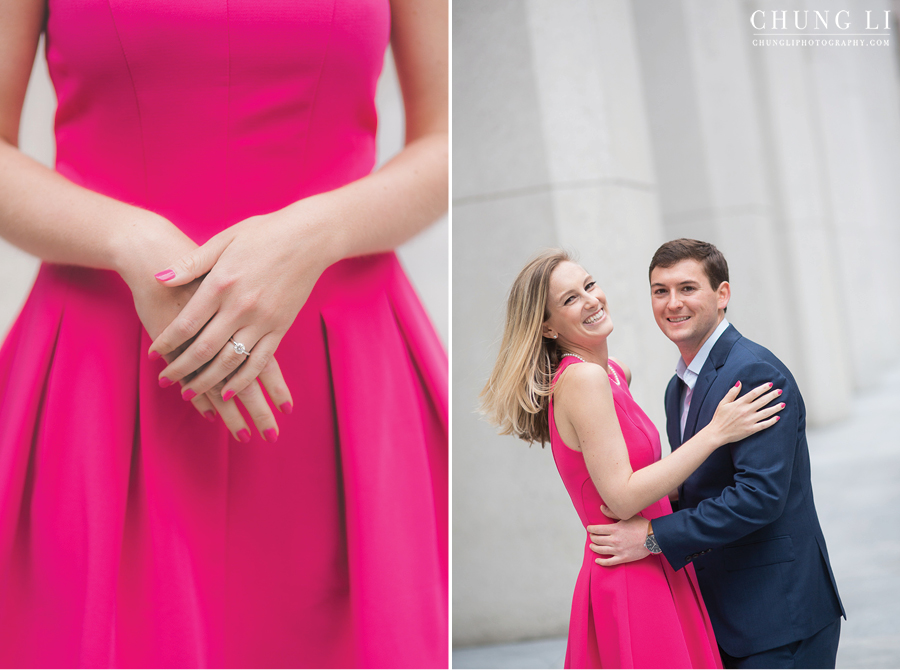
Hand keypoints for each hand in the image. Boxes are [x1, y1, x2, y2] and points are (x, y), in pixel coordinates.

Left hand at [147, 206, 331, 403]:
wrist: (309, 238)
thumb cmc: (263, 233)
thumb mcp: (223, 240)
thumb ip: (192, 263)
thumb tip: (159, 278)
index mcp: (221, 284)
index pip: (186, 323)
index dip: (167, 343)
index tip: (153, 355)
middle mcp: (241, 306)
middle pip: (204, 349)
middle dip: (180, 369)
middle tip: (164, 381)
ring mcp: (263, 320)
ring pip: (230, 362)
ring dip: (207, 381)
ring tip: (189, 392)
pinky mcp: (281, 328)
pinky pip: (259, 362)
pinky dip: (242, 381)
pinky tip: (228, 393)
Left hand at [587, 515, 650, 566]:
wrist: (653, 538)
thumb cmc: (641, 526)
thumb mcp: (627, 516)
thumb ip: (612, 513)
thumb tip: (601, 508)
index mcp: (615, 529)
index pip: (597, 529)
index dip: (591, 529)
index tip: (589, 528)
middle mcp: (614, 540)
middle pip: (597, 539)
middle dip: (592, 537)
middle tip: (591, 536)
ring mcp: (618, 550)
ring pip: (601, 550)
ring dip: (594, 548)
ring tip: (592, 546)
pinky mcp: (623, 558)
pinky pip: (609, 562)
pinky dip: (602, 562)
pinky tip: (597, 560)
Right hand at [706, 380, 784, 445]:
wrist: (717, 433)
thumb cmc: (719, 418)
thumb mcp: (723, 403)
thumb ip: (732, 392)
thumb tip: (739, 383)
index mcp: (740, 403)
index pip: (754, 393)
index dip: (763, 388)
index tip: (770, 384)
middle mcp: (746, 411)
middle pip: (763, 401)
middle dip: (772, 395)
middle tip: (780, 391)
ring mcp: (750, 420)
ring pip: (766, 412)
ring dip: (776, 408)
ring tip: (783, 404)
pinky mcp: (751, 429)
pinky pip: (764, 424)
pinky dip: (772, 421)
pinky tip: (777, 417)